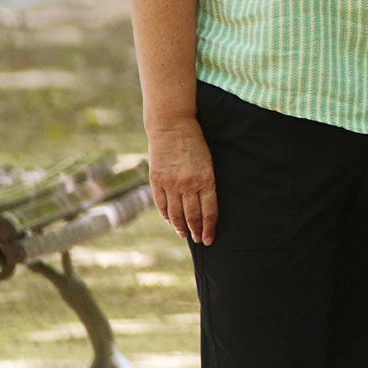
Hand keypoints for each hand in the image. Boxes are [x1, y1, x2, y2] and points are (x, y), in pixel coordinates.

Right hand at [148, 115, 216, 246]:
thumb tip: (206, 205)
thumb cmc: (196, 144)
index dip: (210, 227)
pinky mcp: (157, 181)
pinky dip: (167, 215)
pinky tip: (171, 221)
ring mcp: (171, 183)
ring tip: (186, 235)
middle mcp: (188, 184)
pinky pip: (162, 204)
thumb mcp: (208, 162)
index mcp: (206, 179)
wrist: (172, 127)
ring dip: (181, 227)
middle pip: (193, 215)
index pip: (209, 211)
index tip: (210, 239)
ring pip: (176, 213)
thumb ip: (207, 183)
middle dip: (197, 231)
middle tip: (201, 241)